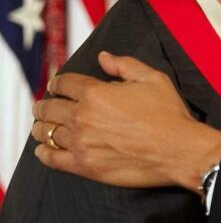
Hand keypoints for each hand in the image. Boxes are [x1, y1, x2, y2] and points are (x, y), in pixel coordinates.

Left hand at [31, 51, 220, 191]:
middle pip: (49, 108)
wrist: (178, 149)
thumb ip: (124, 64)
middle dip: (44, 104)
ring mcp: (81, 143)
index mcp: (96, 93)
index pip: (64, 84)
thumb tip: (103, 56)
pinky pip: (51, 159)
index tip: (58, 85)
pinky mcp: (84, 166)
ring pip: (46, 132)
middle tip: (43, 106)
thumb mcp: (152, 78)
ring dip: (41, 126)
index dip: (58, 82)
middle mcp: (82, 117)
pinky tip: (43, 148)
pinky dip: (44, 152)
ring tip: (42, 126)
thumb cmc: (169, 113)